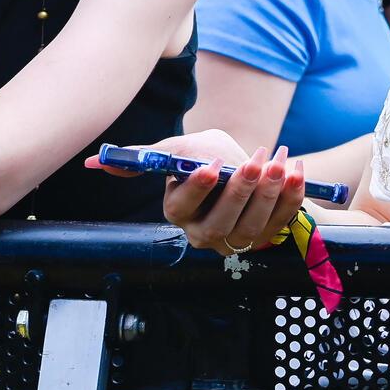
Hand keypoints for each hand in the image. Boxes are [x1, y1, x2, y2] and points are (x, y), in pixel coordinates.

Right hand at [85, 129, 304, 255]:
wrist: (249, 167)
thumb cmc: (208, 158)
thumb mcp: (180, 150)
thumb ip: (146, 155)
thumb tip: (94, 163)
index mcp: (178, 212)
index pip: (182, 206)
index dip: (198, 187)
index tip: (211, 165)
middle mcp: (204, 233)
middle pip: (221, 222)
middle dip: (239, 192)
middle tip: (252, 162)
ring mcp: (237, 239)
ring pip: (253, 226)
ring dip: (269, 194)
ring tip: (279, 162)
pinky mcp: (268, 236)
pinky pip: (282, 221)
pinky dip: (292, 197)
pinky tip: (296, 170)